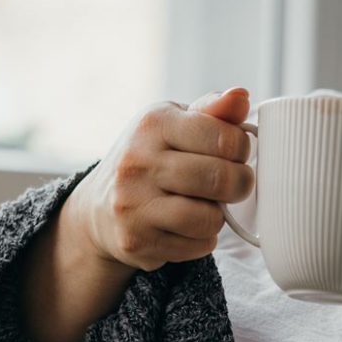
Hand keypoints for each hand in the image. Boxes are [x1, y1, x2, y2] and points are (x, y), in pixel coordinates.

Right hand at [61, 88, 255, 272]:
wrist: (99, 208)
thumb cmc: (149, 159)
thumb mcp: (174, 125)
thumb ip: (212, 112)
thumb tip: (241, 96)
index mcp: (153, 123)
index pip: (223, 137)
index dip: (242, 148)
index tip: (234, 153)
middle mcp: (137, 161)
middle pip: (220, 179)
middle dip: (240, 185)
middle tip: (232, 184)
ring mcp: (133, 204)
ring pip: (210, 218)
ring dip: (218, 216)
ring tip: (204, 205)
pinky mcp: (136, 241)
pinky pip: (197, 246)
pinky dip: (201, 239)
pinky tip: (185, 227)